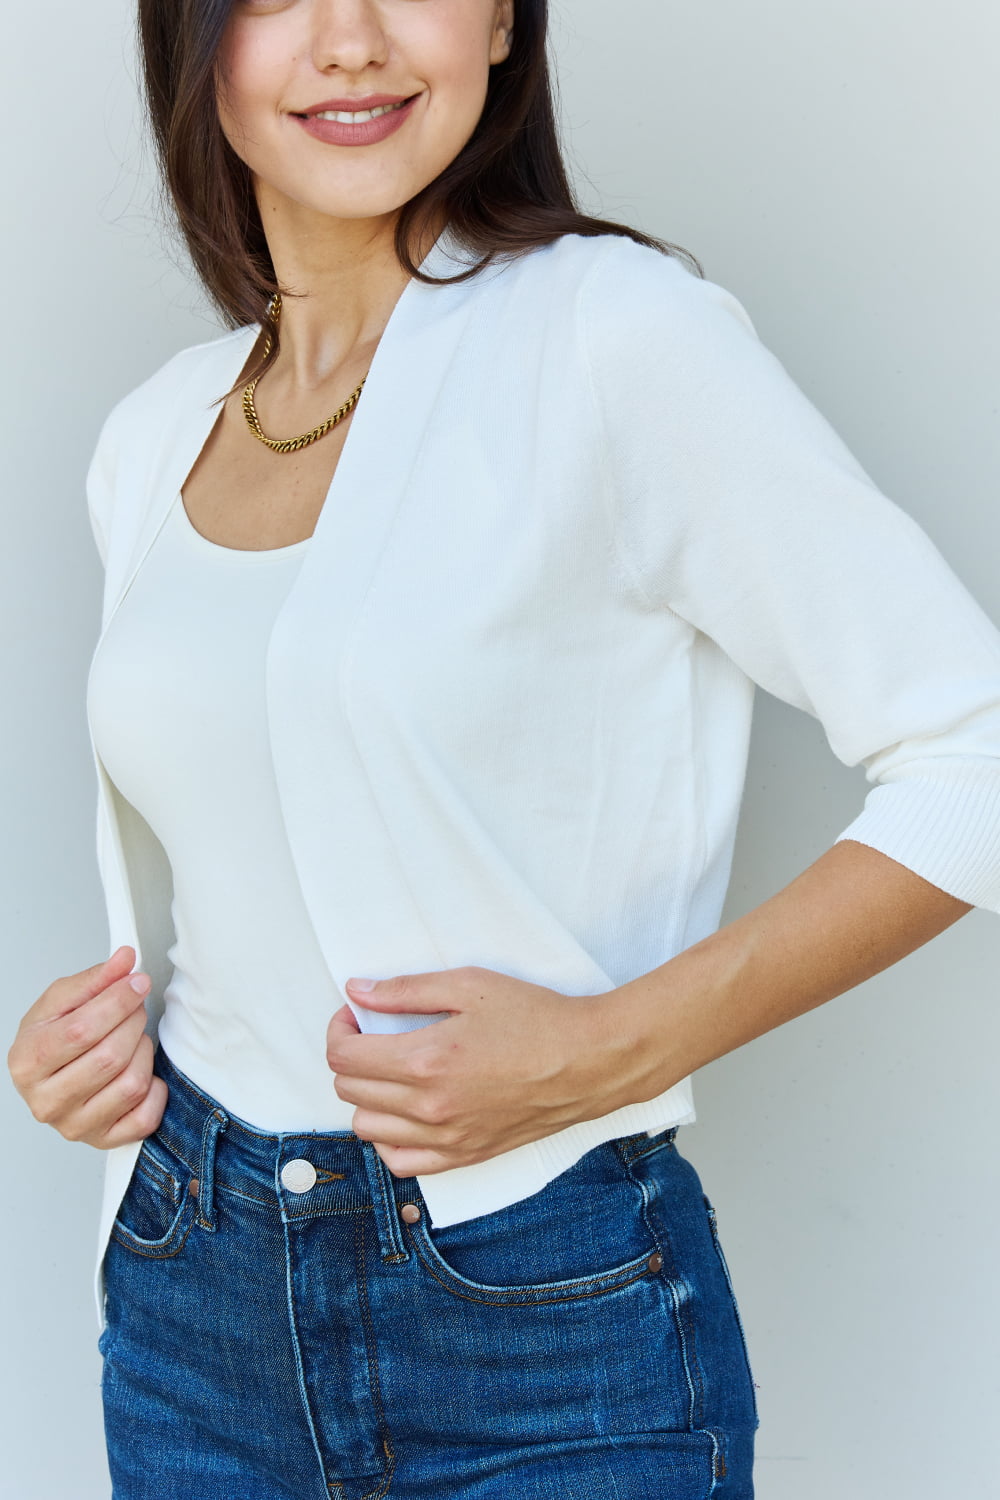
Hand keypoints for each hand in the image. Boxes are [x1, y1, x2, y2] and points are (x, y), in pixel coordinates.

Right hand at [7, 946, 167, 1147]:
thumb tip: (125, 959)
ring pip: (131, 1085)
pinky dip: (155, 1090)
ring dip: (143, 1052)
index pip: (81, 1030)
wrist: (50, 1078)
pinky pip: (145, 1118)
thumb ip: (94, 979)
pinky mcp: (103, 1141)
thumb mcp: (61, 1002)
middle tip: (135, 1008)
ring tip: (133, 1039)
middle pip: (110, 1057)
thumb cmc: (54, 1040)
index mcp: (27, 1061)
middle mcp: (46, 1101)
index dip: (117, 1002)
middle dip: (133, 1023)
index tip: (136, 982)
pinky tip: (140, 1072)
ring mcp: (74, 1126)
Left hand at [326, 966, 620, 1176]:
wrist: (589, 1061)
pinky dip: (390, 1138)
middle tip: (373, 1035)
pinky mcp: (465, 1155)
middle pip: (350, 1090)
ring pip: (368, 1127)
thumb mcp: (469, 985)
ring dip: (367, 1096)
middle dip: (351, 1057)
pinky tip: (404, 1112)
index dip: (339, 1030)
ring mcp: (447, 1138)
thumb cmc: (536, 1017)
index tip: (354, 1016)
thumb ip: (406, 990)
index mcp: (427, 1061)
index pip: (344, 1057)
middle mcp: (430, 1107)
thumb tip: (357, 992)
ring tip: (391, 1071)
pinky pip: (401, 1162)